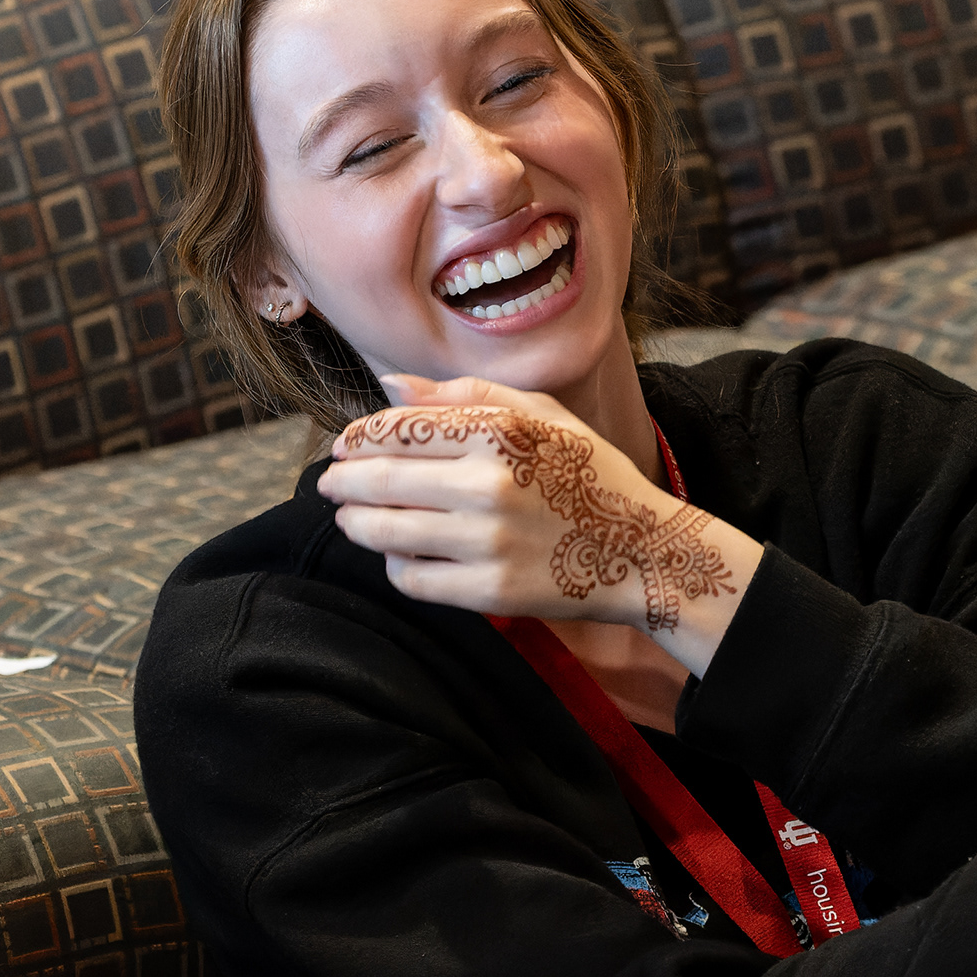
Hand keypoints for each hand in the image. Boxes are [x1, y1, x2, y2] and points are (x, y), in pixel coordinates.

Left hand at [317, 375, 762, 673]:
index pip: (399, 429)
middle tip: (332, 485)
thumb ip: (466, 394)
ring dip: (356, 524)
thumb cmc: (590, 475)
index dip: (358, 438)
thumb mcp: (543, 414)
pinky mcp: (490, 592)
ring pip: (385, 532)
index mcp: (502, 432)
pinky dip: (394, 565)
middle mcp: (490, 485)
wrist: (644, 552)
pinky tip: (401, 555)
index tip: (343, 446)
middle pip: (380, 480)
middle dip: (342, 482)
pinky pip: (412, 579)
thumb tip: (391, 384)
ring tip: (353, 520)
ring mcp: (488, 542)